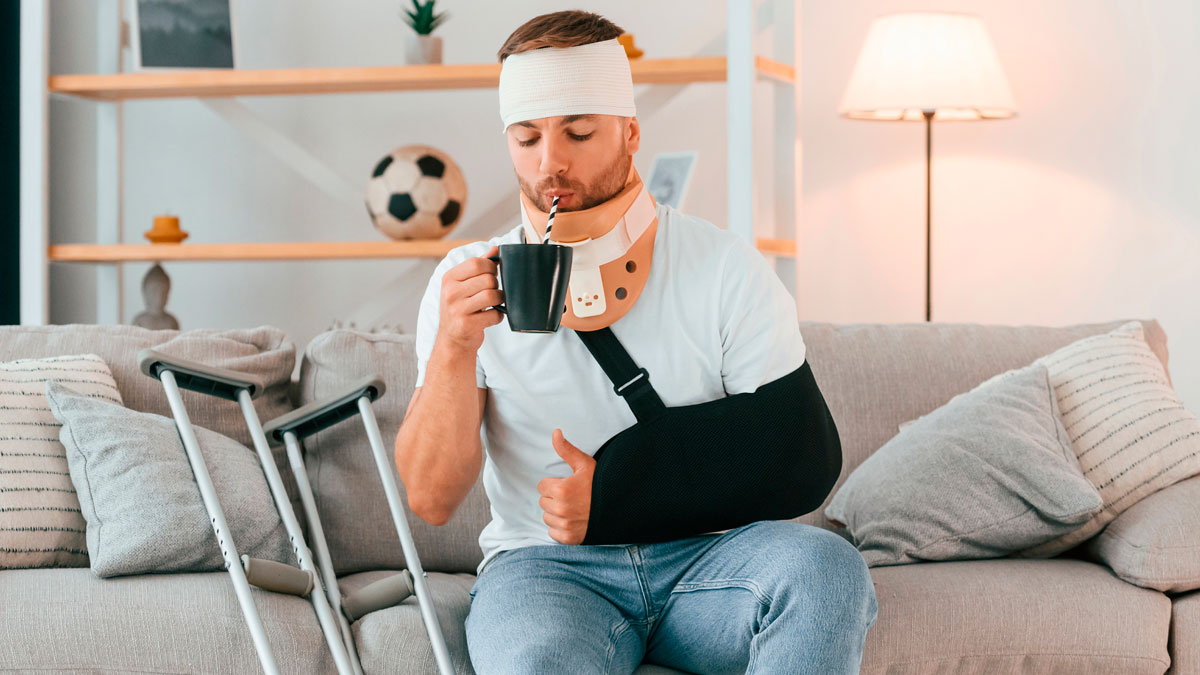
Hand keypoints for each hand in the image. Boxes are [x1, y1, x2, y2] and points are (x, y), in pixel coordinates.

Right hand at [435, 245, 503, 354]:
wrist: (452, 341)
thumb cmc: (461, 309)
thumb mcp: (463, 286)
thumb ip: (478, 267)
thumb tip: (496, 249)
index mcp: (449, 278)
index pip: (476, 262)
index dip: (491, 267)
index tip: (492, 275)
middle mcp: (450, 293)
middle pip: (488, 279)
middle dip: (496, 286)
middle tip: (491, 293)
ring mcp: (457, 309)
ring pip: (492, 295)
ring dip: (499, 300)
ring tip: (494, 304)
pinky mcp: (466, 325)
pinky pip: (494, 315)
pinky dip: (498, 316)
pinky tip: (490, 317)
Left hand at [536, 429, 595, 544]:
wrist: (621, 507)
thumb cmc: (602, 484)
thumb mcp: (585, 464)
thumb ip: (566, 449)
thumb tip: (555, 432)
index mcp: (561, 490)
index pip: (542, 486)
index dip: (554, 484)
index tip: (566, 484)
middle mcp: (561, 509)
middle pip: (543, 502)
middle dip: (554, 498)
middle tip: (571, 496)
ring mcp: (565, 525)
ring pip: (547, 517)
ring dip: (555, 513)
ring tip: (572, 507)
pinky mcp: (570, 538)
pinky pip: (553, 533)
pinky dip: (560, 528)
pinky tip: (573, 520)